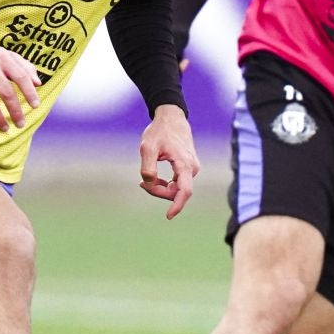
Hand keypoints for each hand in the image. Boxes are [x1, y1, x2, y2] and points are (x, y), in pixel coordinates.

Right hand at [0, 32, 41, 134]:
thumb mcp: (5, 54)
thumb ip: (24, 66)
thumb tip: (38, 83)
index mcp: (3, 58)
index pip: (20, 76)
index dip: (29, 92)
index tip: (35, 105)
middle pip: (6, 92)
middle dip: (15, 110)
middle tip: (21, 124)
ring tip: (5, 128)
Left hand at [138, 104, 198, 218]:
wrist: (171, 118)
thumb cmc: (159, 131)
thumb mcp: (148, 147)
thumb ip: (148, 168)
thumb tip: (150, 183)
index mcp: (184, 164)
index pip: (185, 191)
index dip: (177, 205)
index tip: (168, 216)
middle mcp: (192, 168)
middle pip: (177, 192)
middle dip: (159, 192)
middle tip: (141, 183)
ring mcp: (192, 168)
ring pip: (177, 189)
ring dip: (161, 188)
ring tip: (144, 181)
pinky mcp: (188, 167)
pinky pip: (178, 183)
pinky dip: (165, 184)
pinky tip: (153, 179)